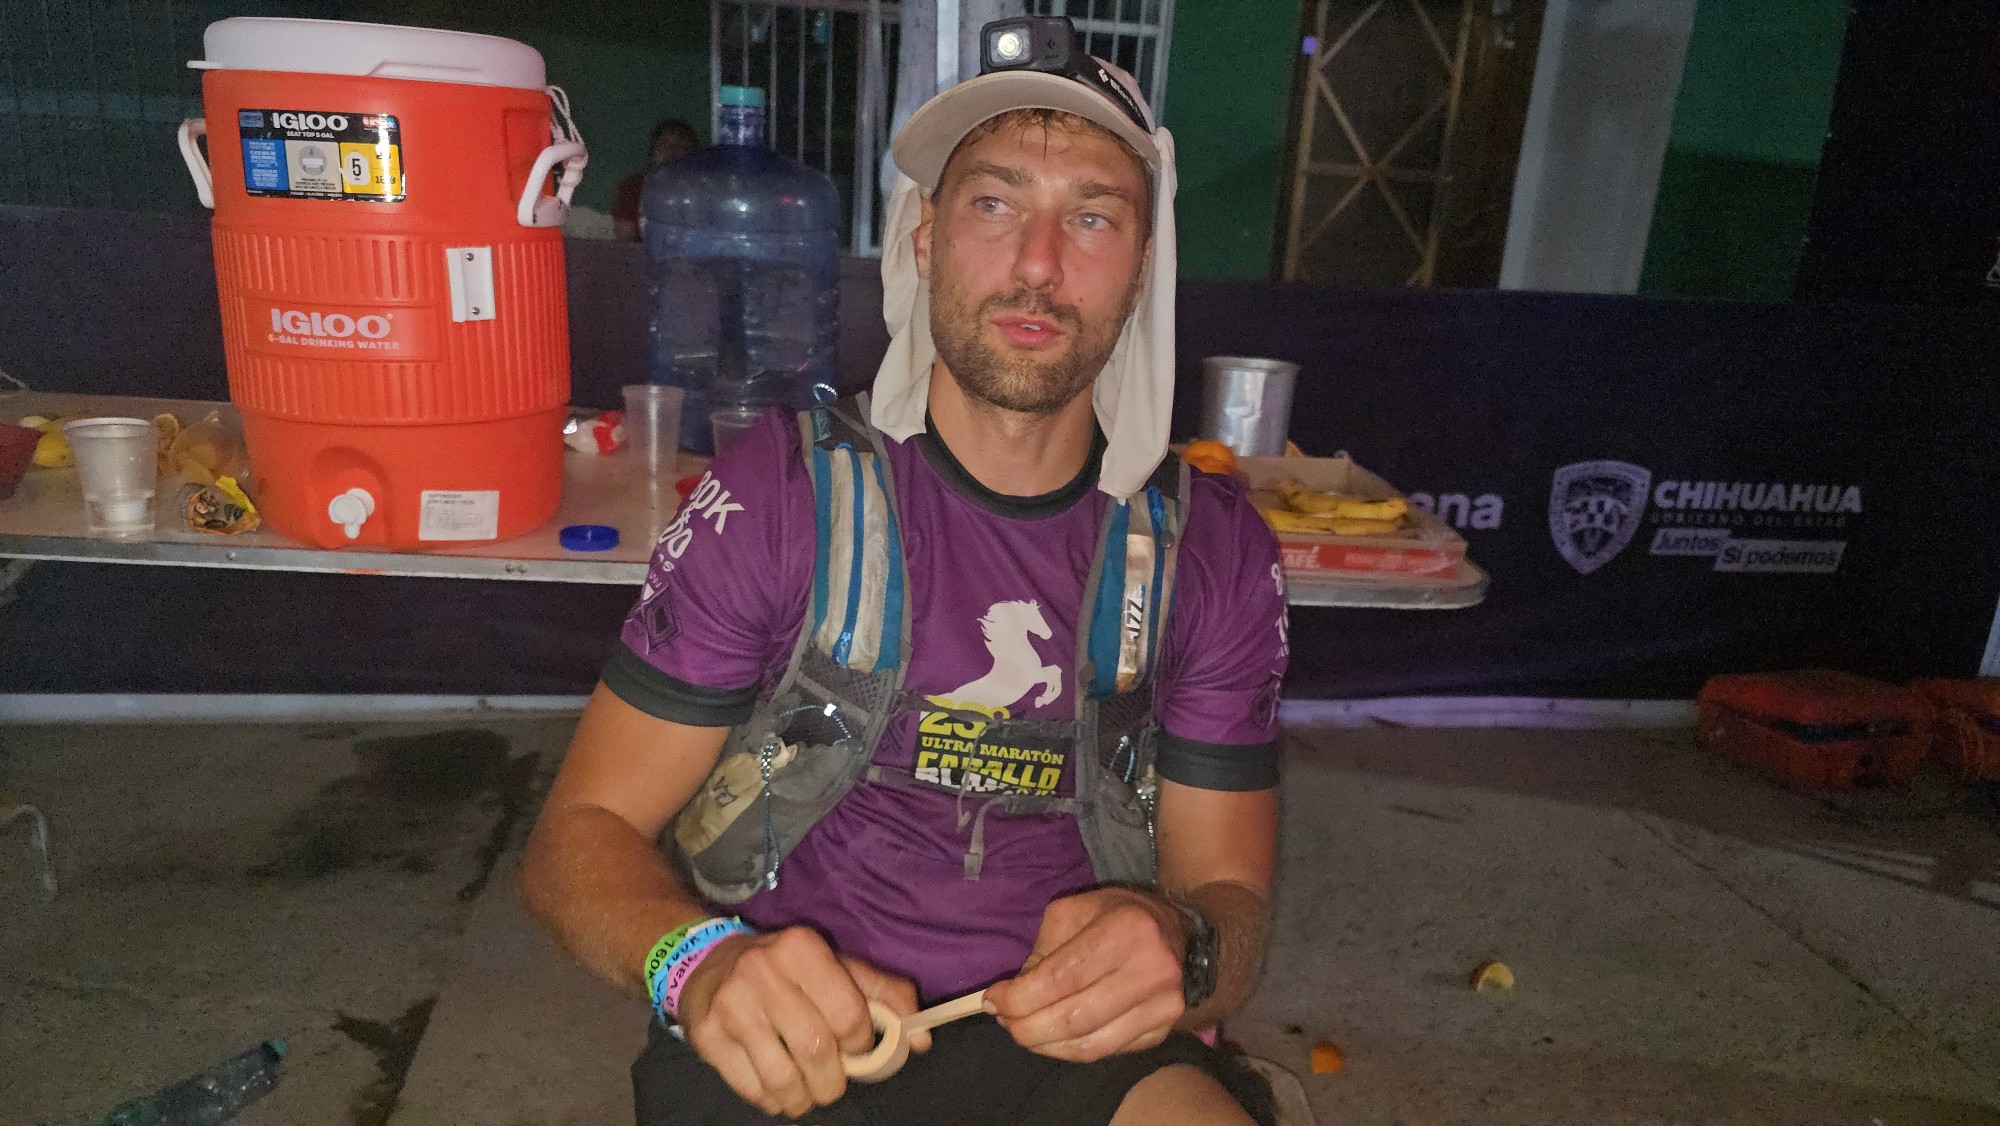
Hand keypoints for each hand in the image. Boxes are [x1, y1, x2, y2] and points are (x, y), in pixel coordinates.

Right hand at [676, 926, 925, 1116]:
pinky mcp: (707, 1036)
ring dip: (804, 1098)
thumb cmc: (785, 968)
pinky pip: (752, 1089)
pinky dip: (774, 1100)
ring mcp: (731, 1005)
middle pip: (817, 1051)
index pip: (849, 1016)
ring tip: (807, 1091)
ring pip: (783, 1079)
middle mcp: (764, 972)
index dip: (862, 1045)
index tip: (856, 1049)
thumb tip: (922, 1040)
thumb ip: (884, 996)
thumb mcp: (835, 966)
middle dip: (834, 1081)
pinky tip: (778, 1087)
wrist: (708, 962)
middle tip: (833, 1081)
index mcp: (802, 948)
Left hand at [983, 886, 1186, 1061]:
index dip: (1020, 997)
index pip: (1062, 978)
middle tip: (1003, 1021)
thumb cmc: (1120, 916)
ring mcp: (1162, 1007)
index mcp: (1127, 930)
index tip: (993, 1000)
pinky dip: (1070, 1050)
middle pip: (1074, 1017)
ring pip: (1089, 1045)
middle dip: (1027, 1026)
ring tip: (1023, 1031)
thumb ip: (1042, 952)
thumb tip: (1011, 995)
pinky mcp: (1161, 1032)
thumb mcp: (1075, 912)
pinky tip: (1052, 1038)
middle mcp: (1151, 971)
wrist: (1180, 935)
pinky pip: (1105, 1052)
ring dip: (1045, 1045)